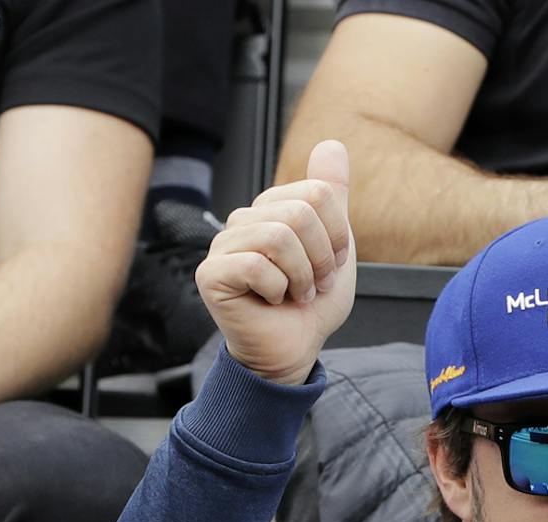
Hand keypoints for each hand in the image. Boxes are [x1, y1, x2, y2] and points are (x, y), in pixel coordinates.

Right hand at [198, 139, 355, 386]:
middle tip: (314, 285)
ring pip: (279, 236)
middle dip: (320, 257)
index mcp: (271, 208)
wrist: (293, 350)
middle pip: (300, 213)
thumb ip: (332, 196)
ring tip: (296, 295)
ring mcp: (223, 246)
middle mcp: (243, 220)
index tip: (331, 265)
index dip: (337, 234)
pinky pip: (255, 265)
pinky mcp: (211, 274)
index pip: (317, 193)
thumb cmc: (309, 304)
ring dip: (300, 276)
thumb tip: (331, 144)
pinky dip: (276, 289)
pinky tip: (271, 301)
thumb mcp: (334, 245)